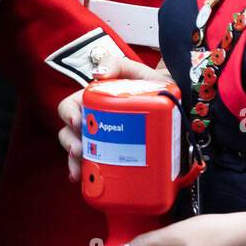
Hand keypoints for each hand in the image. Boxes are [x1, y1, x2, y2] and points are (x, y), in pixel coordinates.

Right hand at [58, 51, 170, 181]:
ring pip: (78, 152)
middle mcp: (93, 122)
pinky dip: (87, 176)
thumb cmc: (153, 86)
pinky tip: (85, 182)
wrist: (178, 105)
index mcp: (92, 102)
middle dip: (69, 143)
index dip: (67, 114)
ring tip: (80, 172)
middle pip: (69, 133)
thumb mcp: (137, 70)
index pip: (69, 107)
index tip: (77, 123)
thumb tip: (98, 74)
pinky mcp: (116, 157)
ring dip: (74, 162)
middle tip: (79, 151)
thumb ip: (118, 64)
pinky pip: (96, 167)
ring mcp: (103, 141)